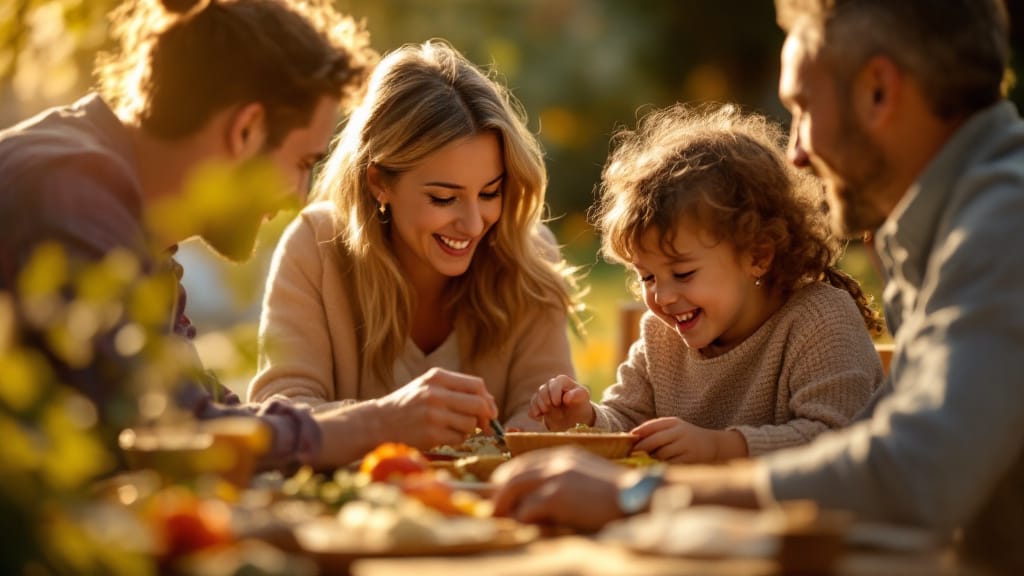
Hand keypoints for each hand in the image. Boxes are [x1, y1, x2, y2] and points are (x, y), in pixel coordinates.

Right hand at [373, 367, 497, 449]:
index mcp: (437, 377)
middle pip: (479, 405)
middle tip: (484, 425)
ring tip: (451, 428)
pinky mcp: (431, 435)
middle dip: (485, 417)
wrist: (377, 423)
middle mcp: (436, 393)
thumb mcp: (428, 387)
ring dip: (467, 430)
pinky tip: (442, 436)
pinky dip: (456, 440)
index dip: (488, 399)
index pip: (477, 385)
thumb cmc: (408, 405)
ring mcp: (433, 414)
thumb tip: (490, 403)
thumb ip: (456, 390)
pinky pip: (459, 439)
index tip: (490, 411)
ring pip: (471, 424)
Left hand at [491, 446, 629, 531]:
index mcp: (564, 454)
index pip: (524, 462)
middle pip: (513, 473)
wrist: (636, 498)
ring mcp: (555, 475)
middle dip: (498, 492)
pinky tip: (523, 527)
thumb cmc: (616, 495)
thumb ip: (565, 478)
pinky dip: (520, 519)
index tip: (499, 492)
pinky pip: (526, 509)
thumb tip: (540, 497)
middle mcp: (556, 460)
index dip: (508, 477)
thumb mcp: (587, 476)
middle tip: (493, 509)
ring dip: (503, 506)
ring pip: (512, 488)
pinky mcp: (557, 495)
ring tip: (499, 519)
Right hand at [528, 375, 593, 430]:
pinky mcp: (539, 405)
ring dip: (539, 406)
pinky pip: (532, 406)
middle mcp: (551, 385)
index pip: (555, 383)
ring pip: (536, 397)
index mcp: (562, 381)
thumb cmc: (580, 403)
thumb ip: (577, 395)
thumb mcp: (583, 398)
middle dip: (545, 399)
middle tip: (549, 408)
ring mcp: (544, 395)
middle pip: (543, 389)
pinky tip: (539, 419)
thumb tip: (566, 397)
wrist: (576, 416)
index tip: (557, 403)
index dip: (554, 392)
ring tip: (546, 412)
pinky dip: (534, 412)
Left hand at [631, 417, 745, 462]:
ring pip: (662, 454)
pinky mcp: (690, 458)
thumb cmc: (686, 437)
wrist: (712, 445)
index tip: (628, 440)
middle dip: (641, 448)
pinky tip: (657, 467)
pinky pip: (671, 463)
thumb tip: (633, 439)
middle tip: (632, 454)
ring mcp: (686, 445)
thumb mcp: (673, 428)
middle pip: (655, 440)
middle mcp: (680, 432)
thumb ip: (656, 431)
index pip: (652, 425)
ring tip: (646, 461)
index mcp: (674, 422)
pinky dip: (662, 466)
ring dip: (651, 459)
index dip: (638, 433)